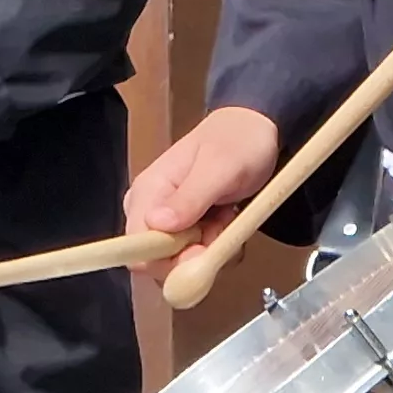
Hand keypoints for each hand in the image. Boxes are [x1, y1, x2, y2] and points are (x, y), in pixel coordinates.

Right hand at [126, 106, 278, 255]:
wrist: (254, 131)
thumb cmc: (238, 143)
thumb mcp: (220, 168)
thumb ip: (190, 198)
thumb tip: (156, 224)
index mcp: (148, 192)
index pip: (138, 250)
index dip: (168, 261)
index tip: (201, 250)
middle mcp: (149, 210)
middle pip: (160, 261)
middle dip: (196, 255)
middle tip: (222, 225)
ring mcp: (166, 220)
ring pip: (181, 261)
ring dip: (210, 248)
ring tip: (227, 216)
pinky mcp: (184, 228)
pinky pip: (194, 255)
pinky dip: (216, 246)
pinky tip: (226, 220)